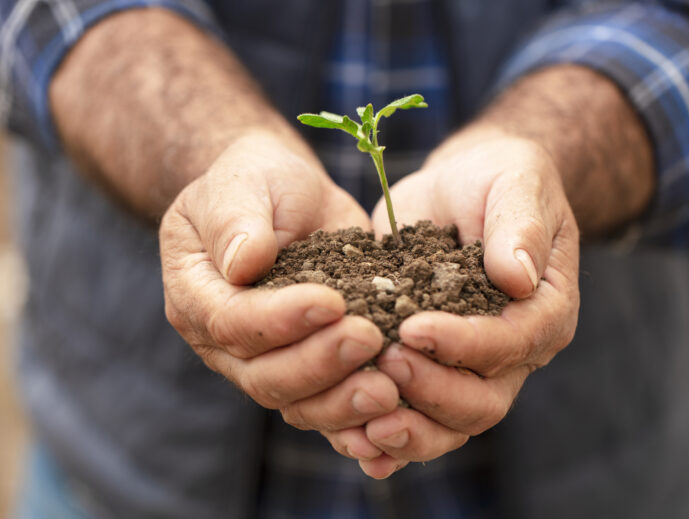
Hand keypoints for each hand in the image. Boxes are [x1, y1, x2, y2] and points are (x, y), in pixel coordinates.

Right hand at [160, 131, 399, 460]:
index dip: (280, 319)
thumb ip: (236, 219)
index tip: (332, 302)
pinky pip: (325, 408)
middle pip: (264, 375)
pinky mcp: (306, 370)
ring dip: (342, 401)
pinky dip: (356, 419)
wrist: (287, 196)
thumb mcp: (243, 182)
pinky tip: (392, 414)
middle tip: (369, 340)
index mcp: (196, 294)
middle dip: (318, 363)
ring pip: (296, 403)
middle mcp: (223, 342)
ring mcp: (265, 362)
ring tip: (388, 390)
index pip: (231, 322)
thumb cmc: (259, 182)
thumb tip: (244, 263)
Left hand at [362, 130, 579, 477]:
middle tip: (385, 363)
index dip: (465, 344)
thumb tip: (517, 276)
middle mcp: (514, 351)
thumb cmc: (498, 179)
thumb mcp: (516, 183)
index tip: (414, 327)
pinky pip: (417, 418)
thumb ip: (519, 225)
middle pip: (483, 402)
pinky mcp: (432, 367)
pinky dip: (389, 440)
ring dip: (409, 429)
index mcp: (544, 310)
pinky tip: (357, 445)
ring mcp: (471, 367)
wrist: (465, 188)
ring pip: (450, 424)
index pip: (512, 344)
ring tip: (365, 424)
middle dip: (433, 390)